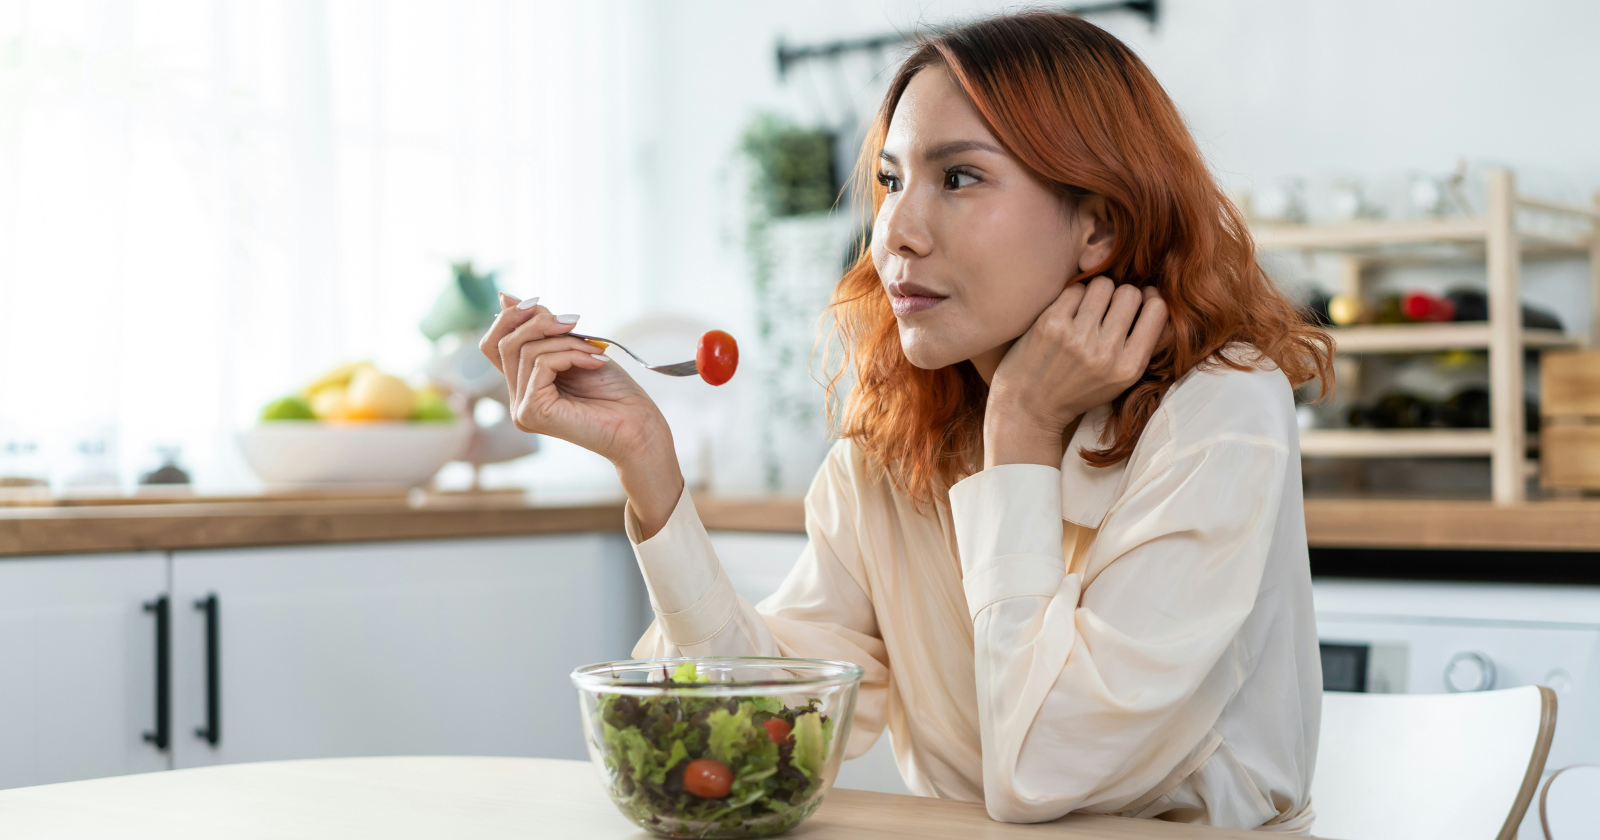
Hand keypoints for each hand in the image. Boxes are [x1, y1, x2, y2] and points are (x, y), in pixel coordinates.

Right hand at [479, 295, 683, 535]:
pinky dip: (571, 354)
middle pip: (504, 343)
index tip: (538, 303)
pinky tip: (594, 363)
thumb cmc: (614, 393)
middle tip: (573, 321)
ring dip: (566, 341)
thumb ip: (543, 330)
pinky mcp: (532, 412)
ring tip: (594, 351)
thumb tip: (505, 297)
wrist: (639, 426)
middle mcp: (518, 400)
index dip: (508, 317)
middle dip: (539, 322)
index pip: (493, 344)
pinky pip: (541, 364)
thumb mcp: (575, 349)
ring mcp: (522, 409)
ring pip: (525, 350)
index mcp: (525, 386)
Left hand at [984, 277, 1167, 468]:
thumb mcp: (1118, 380)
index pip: (1157, 310)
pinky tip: (1067, 312)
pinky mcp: (1051, 324)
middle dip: (1121, 295)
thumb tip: (1157, 298)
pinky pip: (1075, 288)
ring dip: (1096, 292)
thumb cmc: (1076, 391)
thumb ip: (1142, 346)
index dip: (1149, 298)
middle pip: (1130, 293)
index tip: (1139, 301)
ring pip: (1103, 284)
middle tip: (1107, 308)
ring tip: (1087, 308)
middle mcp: (1106, 353)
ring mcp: (1078, 337)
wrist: (1028, 408)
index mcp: (1129, 368)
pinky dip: (1072, 296)